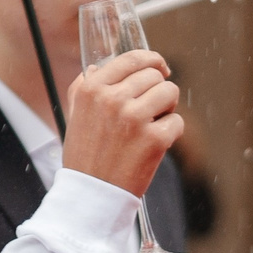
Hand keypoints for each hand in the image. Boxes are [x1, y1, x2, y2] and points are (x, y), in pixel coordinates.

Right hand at [58, 50, 180, 197]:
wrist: (92, 194)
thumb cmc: (84, 156)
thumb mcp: (74, 115)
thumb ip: (84, 87)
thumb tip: (99, 66)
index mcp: (93, 89)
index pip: (132, 58)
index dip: (152, 60)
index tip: (160, 69)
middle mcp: (113, 99)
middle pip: (155, 76)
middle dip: (157, 91)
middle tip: (149, 111)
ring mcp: (135, 119)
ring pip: (170, 93)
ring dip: (166, 108)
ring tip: (151, 125)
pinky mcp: (155, 140)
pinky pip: (177, 121)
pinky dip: (171, 133)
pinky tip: (154, 145)